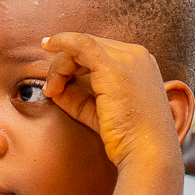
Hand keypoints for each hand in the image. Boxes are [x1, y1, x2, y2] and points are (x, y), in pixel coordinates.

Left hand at [39, 31, 180, 169]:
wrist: (148, 153)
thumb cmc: (128, 138)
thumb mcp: (99, 113)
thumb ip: (78, 99)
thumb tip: (54, 89)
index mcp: (140, 64)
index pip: (100, 51)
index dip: (75, 59)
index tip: (55, 69)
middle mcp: (137, 56)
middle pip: (90, 46)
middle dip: (64, 63)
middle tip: (51, 88)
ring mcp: (127, 58)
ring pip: (82, 46)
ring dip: (60, 64)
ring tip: (52, 89)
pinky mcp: (113, 67)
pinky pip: (81, 43)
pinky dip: (62, 41)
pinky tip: (46, 46)